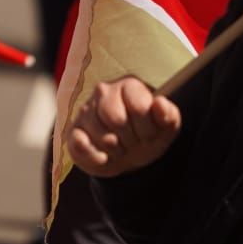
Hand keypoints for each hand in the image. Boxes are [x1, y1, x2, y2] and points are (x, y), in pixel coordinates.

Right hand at [65, 76, 181, 177]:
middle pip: (117, 120)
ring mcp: (86, 110)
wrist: (127, 157)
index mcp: (129, 85)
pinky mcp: (73, 130)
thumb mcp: (166, 129)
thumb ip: (168, 115)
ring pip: (102, 135)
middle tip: (133, 141)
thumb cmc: (147, 136)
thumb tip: (159, 103)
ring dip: (116, 150)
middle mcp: (104, 91)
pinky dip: (97, 157)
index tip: (149, 134)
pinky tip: (104, 156)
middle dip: (130, 139)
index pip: (139, 107)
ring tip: (120, 147)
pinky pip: (82, 146)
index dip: (147, 129)